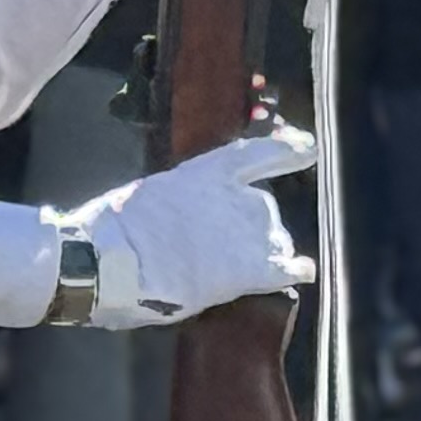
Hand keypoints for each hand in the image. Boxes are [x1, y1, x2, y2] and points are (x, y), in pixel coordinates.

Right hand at [78, 127, 317, 321]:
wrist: (111, 262)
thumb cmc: (114, 232)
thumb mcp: (149, 196)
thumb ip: (177, 201)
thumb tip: (180, 218)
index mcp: (207, 171)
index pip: (258, 154)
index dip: (286, 149)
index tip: (308, 147)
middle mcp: (238, 196)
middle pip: (262, 210)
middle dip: (247, 229)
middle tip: (215, 250)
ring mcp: (249, 232)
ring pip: (272, 241)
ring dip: (259, 254)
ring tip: (226, 273)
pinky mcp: (251, 269)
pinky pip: (286, 269)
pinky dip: (296, 270)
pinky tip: (304, 272)